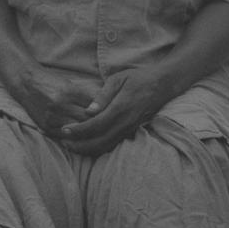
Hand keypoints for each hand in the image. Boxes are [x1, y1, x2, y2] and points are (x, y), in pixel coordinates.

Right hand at [11, 64, 100, 139]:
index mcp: (69, 92)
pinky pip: (64, 137)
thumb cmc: (51, 82)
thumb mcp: (70, 84)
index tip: (110, 117)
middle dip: (97, 124)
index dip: (103, 113)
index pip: (93, 107)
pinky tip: (81, 139)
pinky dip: (74, 138)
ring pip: (77, 131)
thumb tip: (104, 107)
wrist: (26, 83)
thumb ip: (86, 96)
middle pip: (86, 120)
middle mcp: (61, 105)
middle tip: (106, 128)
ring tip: (97, 136)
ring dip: (87, 134)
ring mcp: (52, 117)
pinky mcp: (46, 125)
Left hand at [55, 63, 170, 154]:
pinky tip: (88, 145)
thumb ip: (102, 96)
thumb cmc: (138, 78)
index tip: (65, 130)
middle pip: (100, 141)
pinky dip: (99, 148)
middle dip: (80, 145)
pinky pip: (113, 144)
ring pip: (107, 146)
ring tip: (72, 146)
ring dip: (88, 149)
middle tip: (64, 142)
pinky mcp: (132, 132)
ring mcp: (130, 129)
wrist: (164, 85)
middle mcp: (126, 122)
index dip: (79, 130)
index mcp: (121, 107)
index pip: (96, 125)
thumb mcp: (118, 79)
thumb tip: (88, 111)